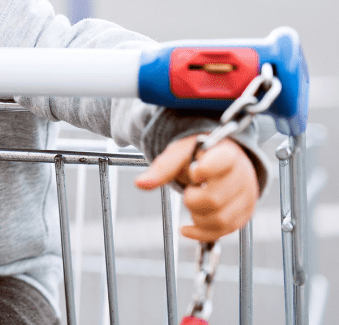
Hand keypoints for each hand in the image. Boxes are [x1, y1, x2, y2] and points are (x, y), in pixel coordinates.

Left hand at [135, 135, 258, 240]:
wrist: (221, 158)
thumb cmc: (199, 154)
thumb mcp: (179, 152)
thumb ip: (162, 167)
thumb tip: (139, 184)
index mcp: (228, 154)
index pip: (222, 163)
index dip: (204, 170)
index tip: (193, 172)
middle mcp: (243, 176)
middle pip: (215, 199)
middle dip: (192, 199)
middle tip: (188, 190)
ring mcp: (247, 198)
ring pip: (220, 220)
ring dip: (197, 217)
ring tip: (192, 202)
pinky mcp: (244, 214)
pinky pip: (224, 232)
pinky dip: (201, 233)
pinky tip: (187, 228)